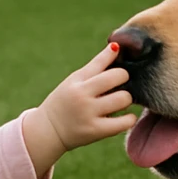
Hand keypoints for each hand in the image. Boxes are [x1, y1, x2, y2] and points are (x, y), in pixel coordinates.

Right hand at [23, 43, 135, 169]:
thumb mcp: (73, 81)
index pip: (101, 61)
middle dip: (123, 78)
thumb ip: (95, 67)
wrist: (48, 131)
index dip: (114, 55)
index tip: (118, 55)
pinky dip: (129, 118)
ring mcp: (88, 113)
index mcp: (76, 80)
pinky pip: (124, 122)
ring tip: (121, 102)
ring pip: (123, 99)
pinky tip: (125, 117)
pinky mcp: (95, 131)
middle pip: (117, 76)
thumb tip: (116, 47)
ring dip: (126, 99)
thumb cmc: (65, 102)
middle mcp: (81, 95)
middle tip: (119, 85)